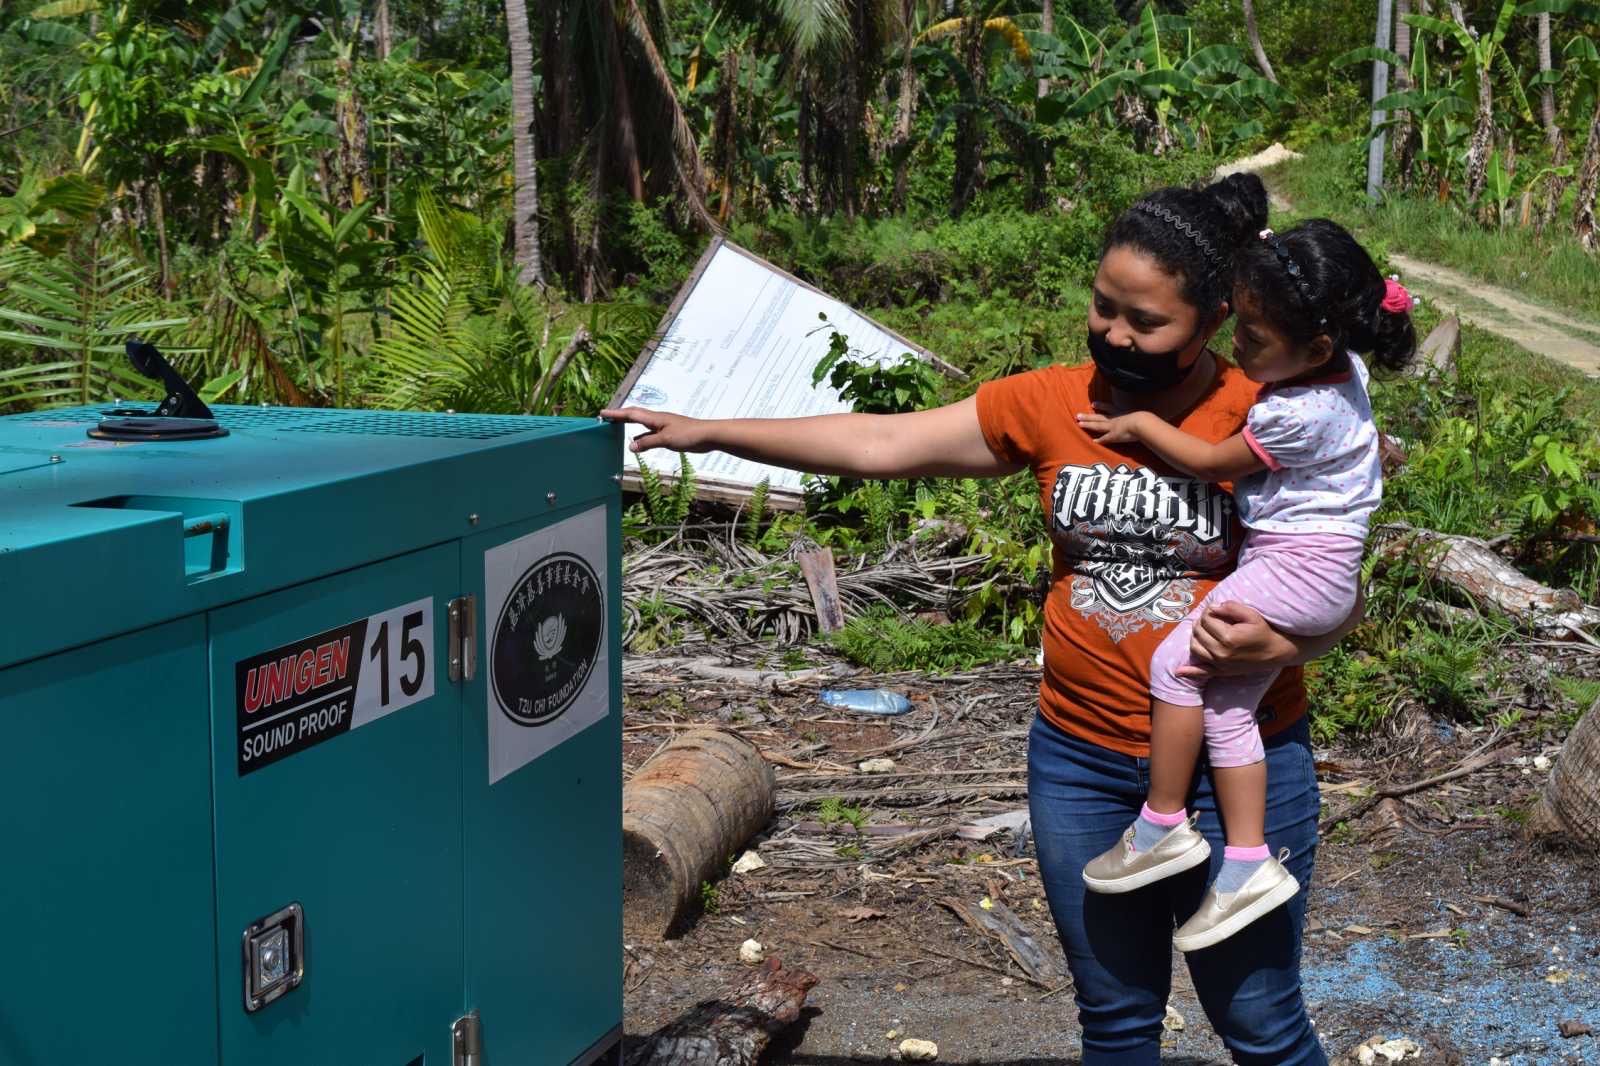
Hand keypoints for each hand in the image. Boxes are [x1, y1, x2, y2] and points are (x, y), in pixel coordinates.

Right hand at [598, 407, 713, 453]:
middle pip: (634, 415)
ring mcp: (663, 426)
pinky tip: (637, 443)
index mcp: (655, 418)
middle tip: (607, 417)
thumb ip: (648, 443)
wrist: (708, 435)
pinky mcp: (669, 434)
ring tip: (617, 427)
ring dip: (629, 425)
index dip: (616, 413)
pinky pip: (649, 434)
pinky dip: (640, 437)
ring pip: (641, 425)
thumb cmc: (689, 435)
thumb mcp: (666, 439)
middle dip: (620, 416)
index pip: (631, 414)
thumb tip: (630, 446)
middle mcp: (657, 420)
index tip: (603, 413)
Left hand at [1075, 404, 1145, 444]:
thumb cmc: (1147, 417)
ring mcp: (1114, 427)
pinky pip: (1105, 438)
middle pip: (1099, 416)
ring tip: (1078, 423)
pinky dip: (1100, 440)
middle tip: (1078, 414)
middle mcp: (1116, 418)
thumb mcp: (1144, 412)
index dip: (1101, 406)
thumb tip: (1153, 415)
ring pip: (1098, 425)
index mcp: (1123, 412)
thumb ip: (1145, 415)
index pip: (1110, 408)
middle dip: (1089, 416)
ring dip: (1088, 424)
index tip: (1093, 404)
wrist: (1143, 422)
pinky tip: (1093, 441)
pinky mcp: (1114, 436)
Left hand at [1177, 600, 1298, 677]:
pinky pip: (1201, 672)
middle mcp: (1221, 653)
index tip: (1215, 609)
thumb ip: (1231, 607)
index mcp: (1228, 638)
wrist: (1276, 652)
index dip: (1209, 611)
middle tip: (1210, 618)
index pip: (1206, 619)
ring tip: (1204, 630)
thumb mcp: (1251, 615)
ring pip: (1195, 648)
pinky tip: (1178, 672)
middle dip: (1201, 621)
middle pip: (1198, 632)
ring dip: (1195, 637)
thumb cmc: (1264, 631)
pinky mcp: (1221, 672)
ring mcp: (1220, 664)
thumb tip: (1213, 607)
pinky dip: (1189, 672)